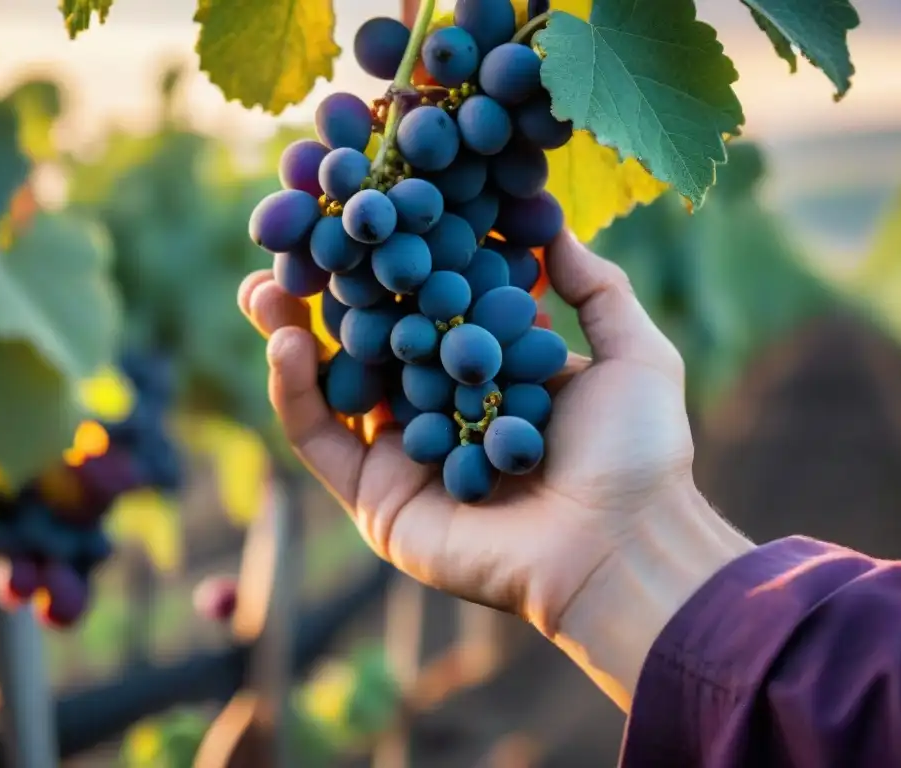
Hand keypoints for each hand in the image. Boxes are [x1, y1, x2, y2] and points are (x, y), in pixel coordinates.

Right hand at [238, 231, 693, 638]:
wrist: (621, 546)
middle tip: (290, 239)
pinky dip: (293, 391)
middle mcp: (438, 406)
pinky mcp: (375, 496)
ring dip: (289, 331)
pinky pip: (319, 438)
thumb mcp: (633, 352)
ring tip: (263, 283)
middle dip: (326, 291)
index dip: (397, 258)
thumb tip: (551, 223)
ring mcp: (402, 452)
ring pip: (330, 384)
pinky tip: (286, 342)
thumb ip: (595, 287)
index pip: (428, 303)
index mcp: (489, 371)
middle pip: (368, 339)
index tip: (368, 205)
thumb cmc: (637, 452)